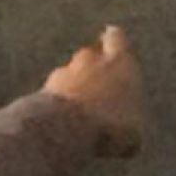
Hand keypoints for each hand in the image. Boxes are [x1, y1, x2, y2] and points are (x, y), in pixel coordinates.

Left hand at [44, 26, 142, 157]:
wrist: (66, 128)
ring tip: (79, 108)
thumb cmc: (110, 124)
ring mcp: (63, 72)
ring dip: (73, 85)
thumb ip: (130, 124)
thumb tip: (130, 136)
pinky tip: (61, 119)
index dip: (115, 42)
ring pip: (70, 73)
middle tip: (99, 84)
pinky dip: (57, 102)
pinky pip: (53, 92)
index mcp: (119, 62)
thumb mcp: (132, 133)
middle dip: (93, 66)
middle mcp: (90, 59)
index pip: (117, 39)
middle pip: (90, 54)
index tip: (113, 41)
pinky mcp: (42, 89)